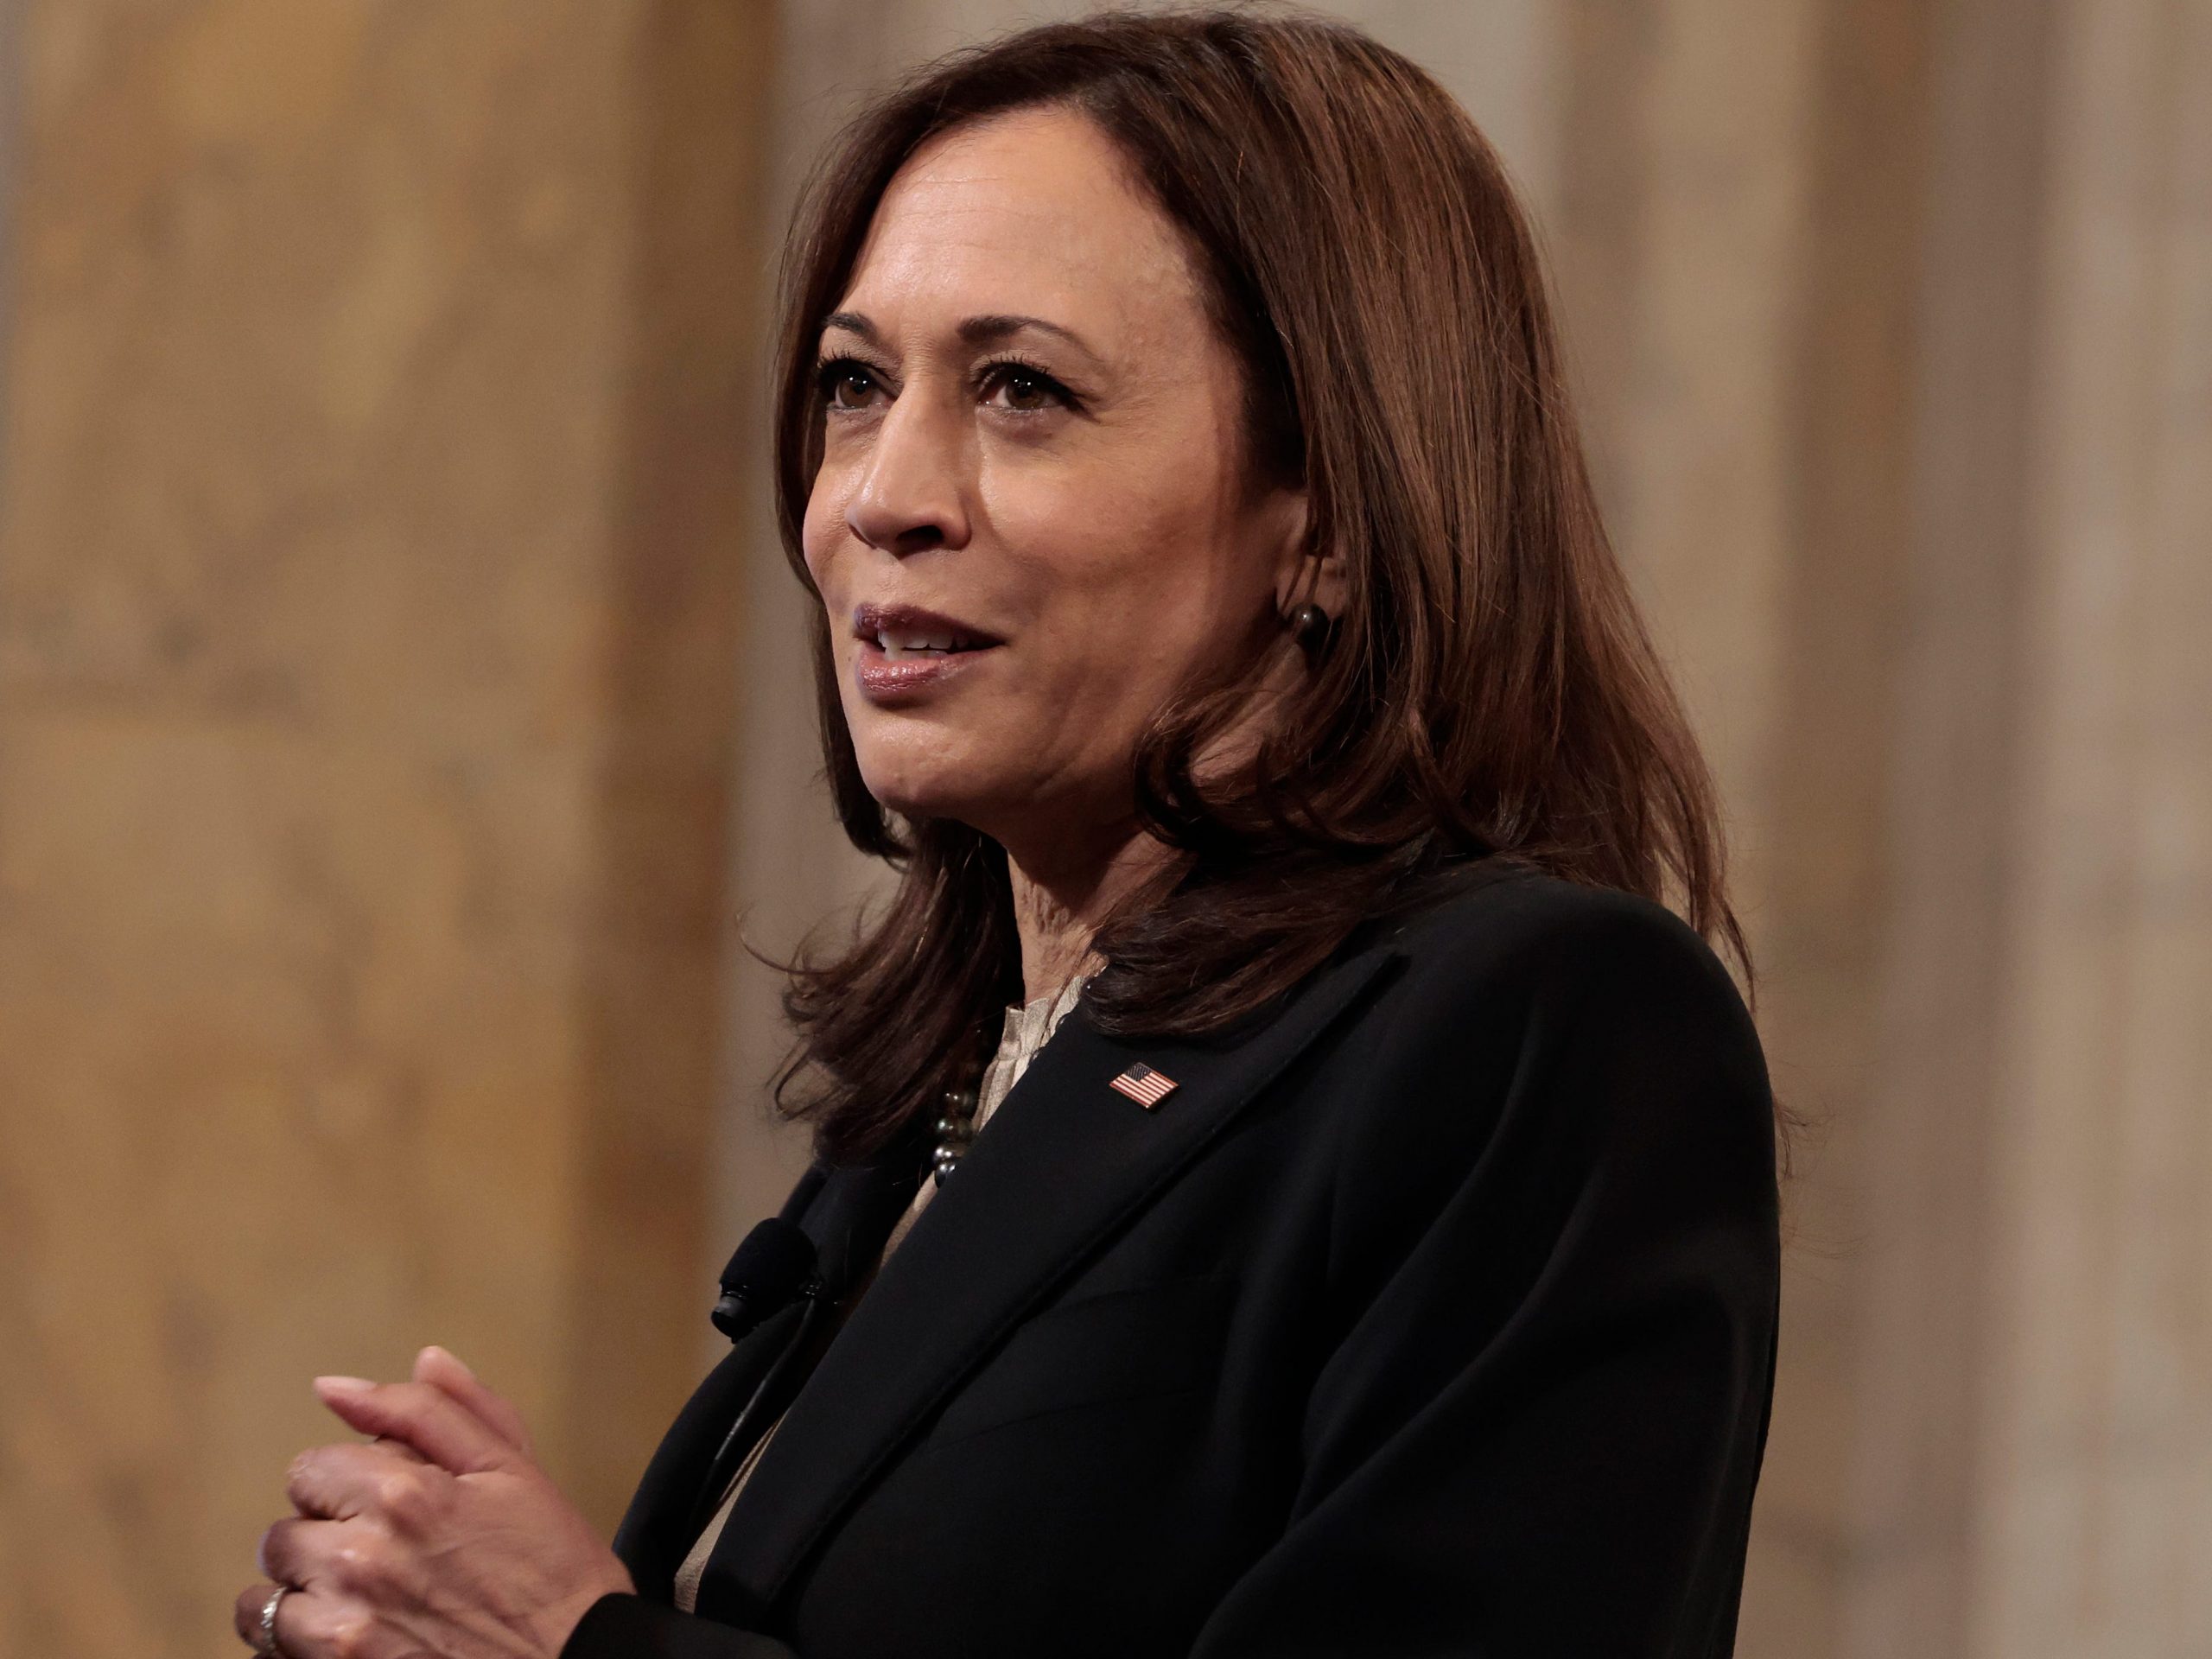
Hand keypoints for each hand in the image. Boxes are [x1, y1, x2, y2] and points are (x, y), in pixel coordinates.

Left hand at [234, 1347, 633, 1658]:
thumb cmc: (555, 1570)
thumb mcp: (511, 1468)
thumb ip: (427, 1412)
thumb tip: (337, 1387)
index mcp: (403, 1493)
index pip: (309, 1470)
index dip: (344, 1485)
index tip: (382, 1508)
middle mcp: (363, 1558)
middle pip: (282, 1536)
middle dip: (323, 1541)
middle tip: (382, 1560)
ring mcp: (346, 1628)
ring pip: (265, 1603)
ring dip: (303, 1599)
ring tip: (361, 1606)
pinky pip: (269, 1656)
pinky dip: (294, 1650)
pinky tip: (350, 1640)